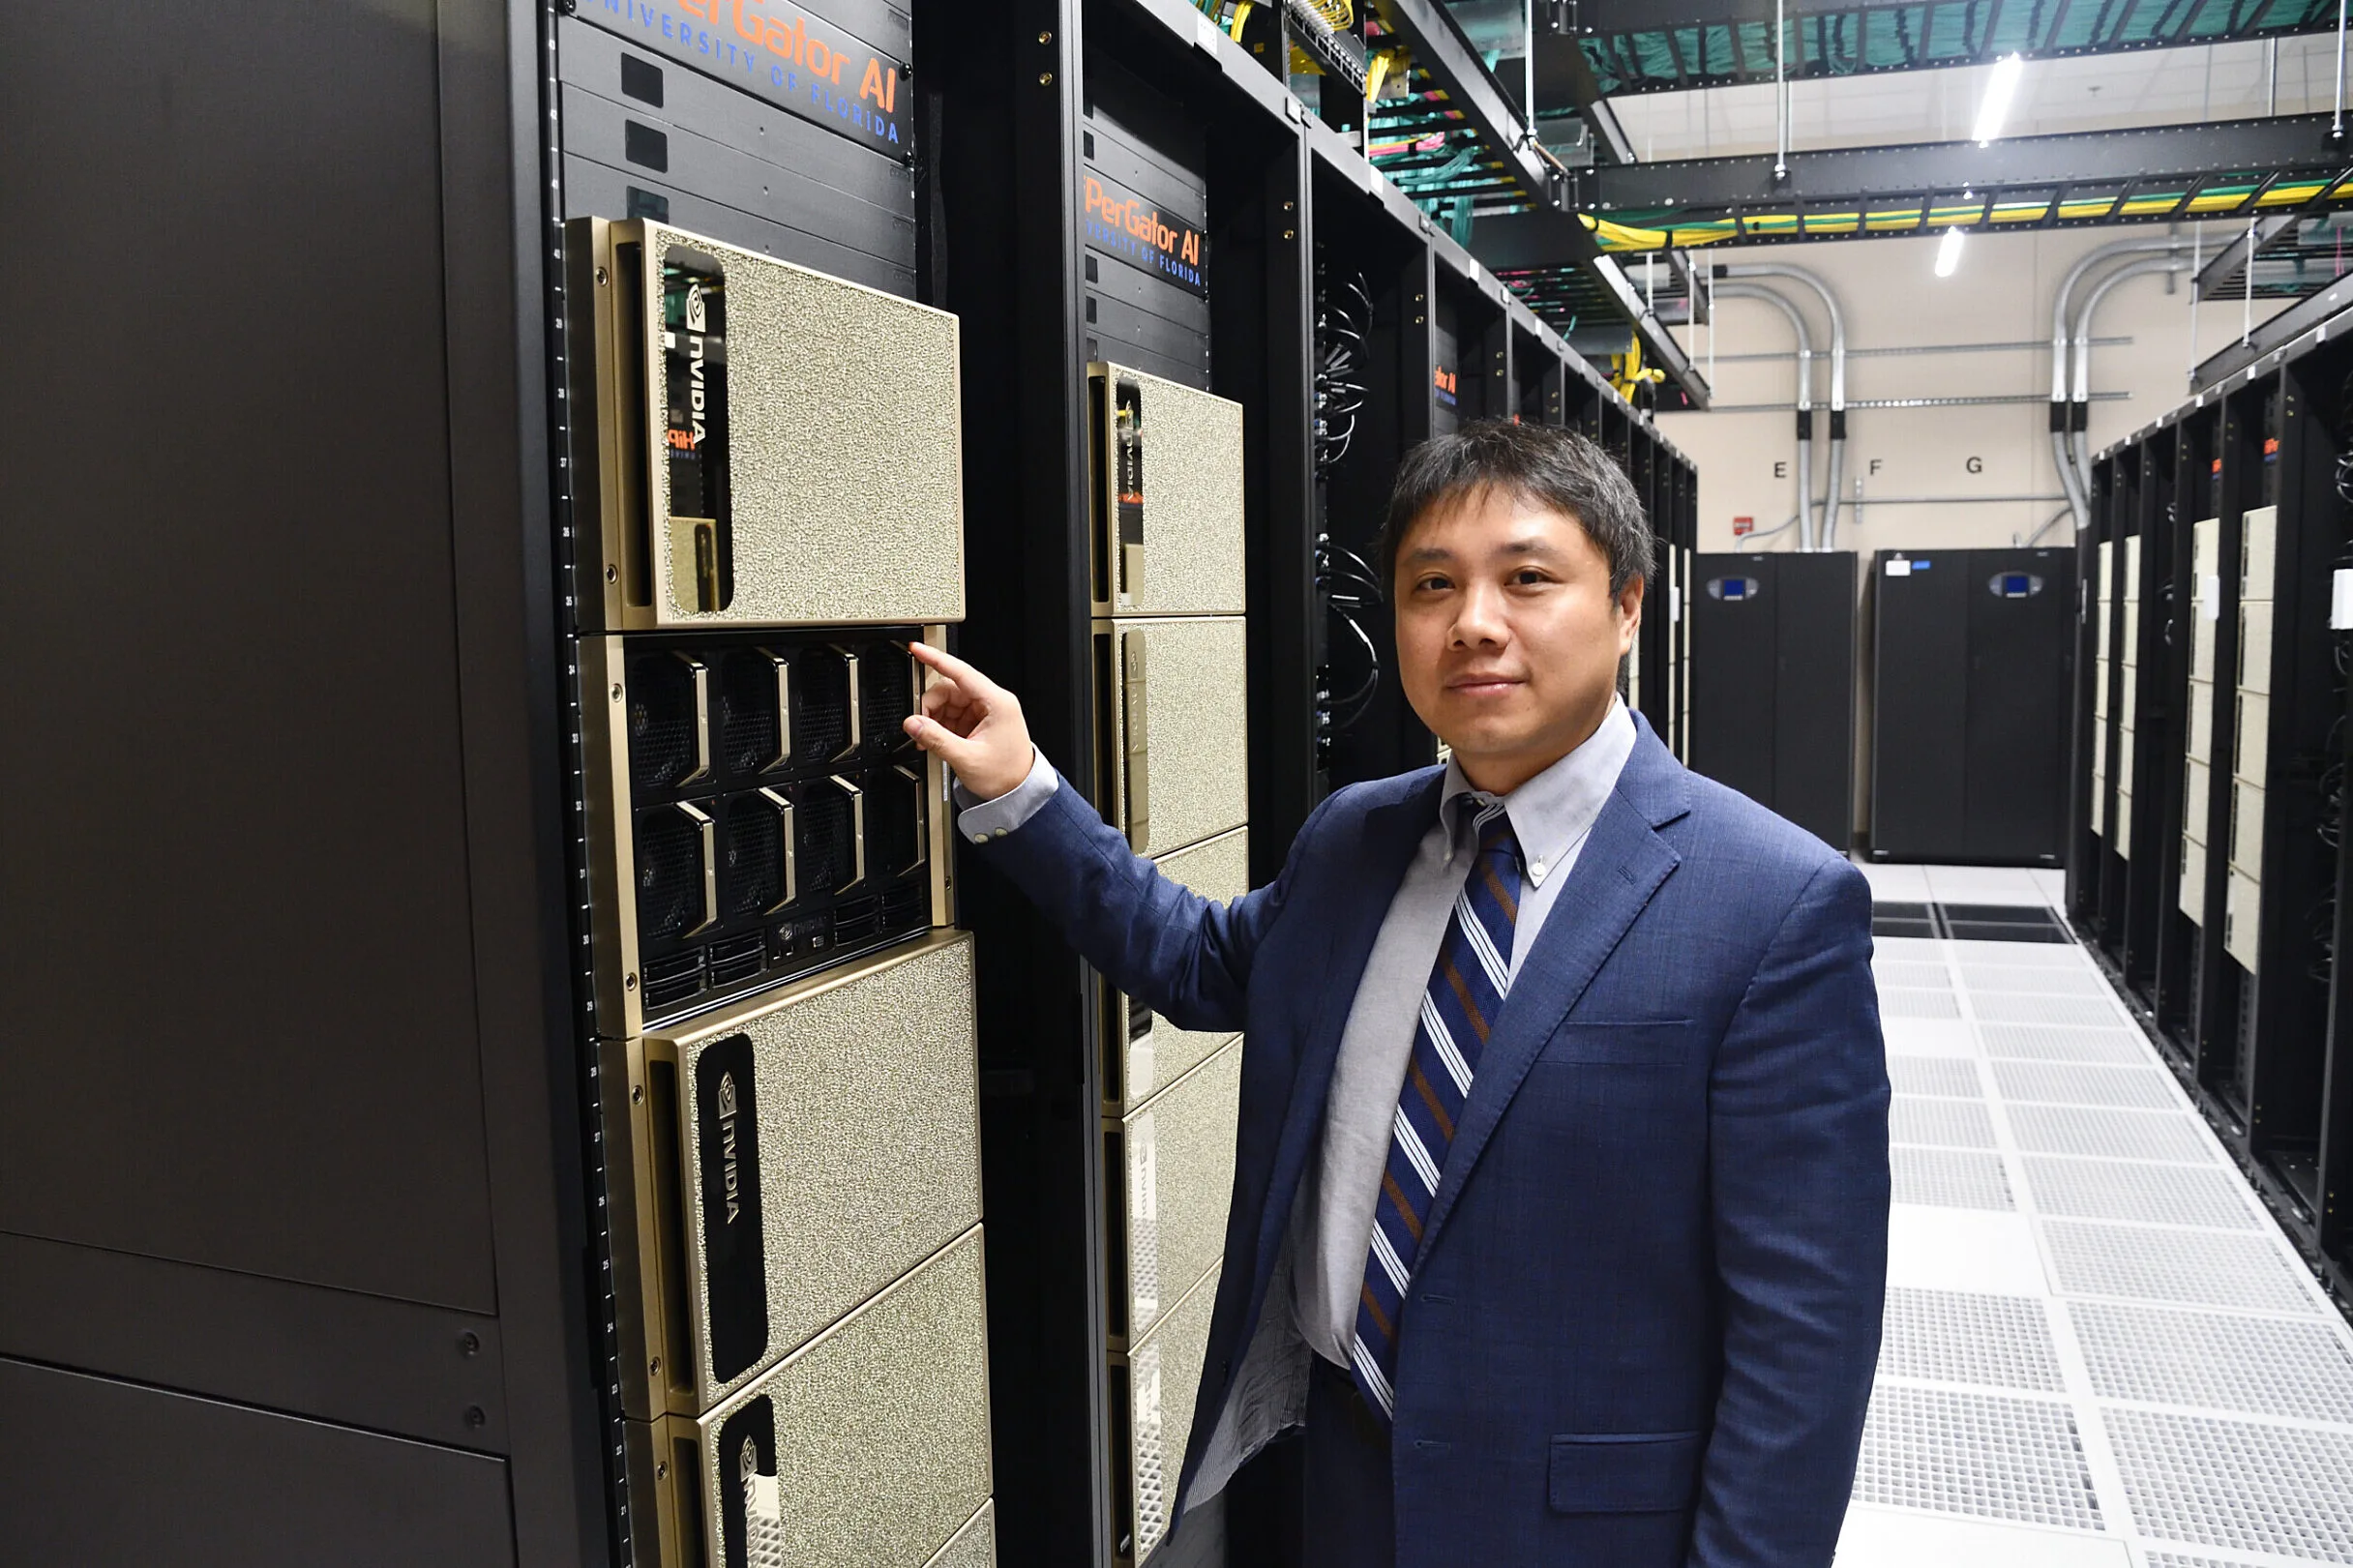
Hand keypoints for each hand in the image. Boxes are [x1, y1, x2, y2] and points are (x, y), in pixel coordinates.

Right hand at [904, 642, 1036, 800]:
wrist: (1019, 791)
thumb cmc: (1005, 775)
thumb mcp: (967, 758)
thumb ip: (936, 739)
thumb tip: (913, 723)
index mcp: (996, 703)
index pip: (960, 672)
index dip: (936, 659)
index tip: (917, 650)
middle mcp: (992, 702)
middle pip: (950, 689)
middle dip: (931, 707)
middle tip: (922, 728)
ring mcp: (985, 711)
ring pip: (948, 702)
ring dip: (935, 718)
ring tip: (932, 740)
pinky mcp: (979, 721)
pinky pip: (953, 715)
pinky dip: (942, 726)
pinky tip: (940, 741)